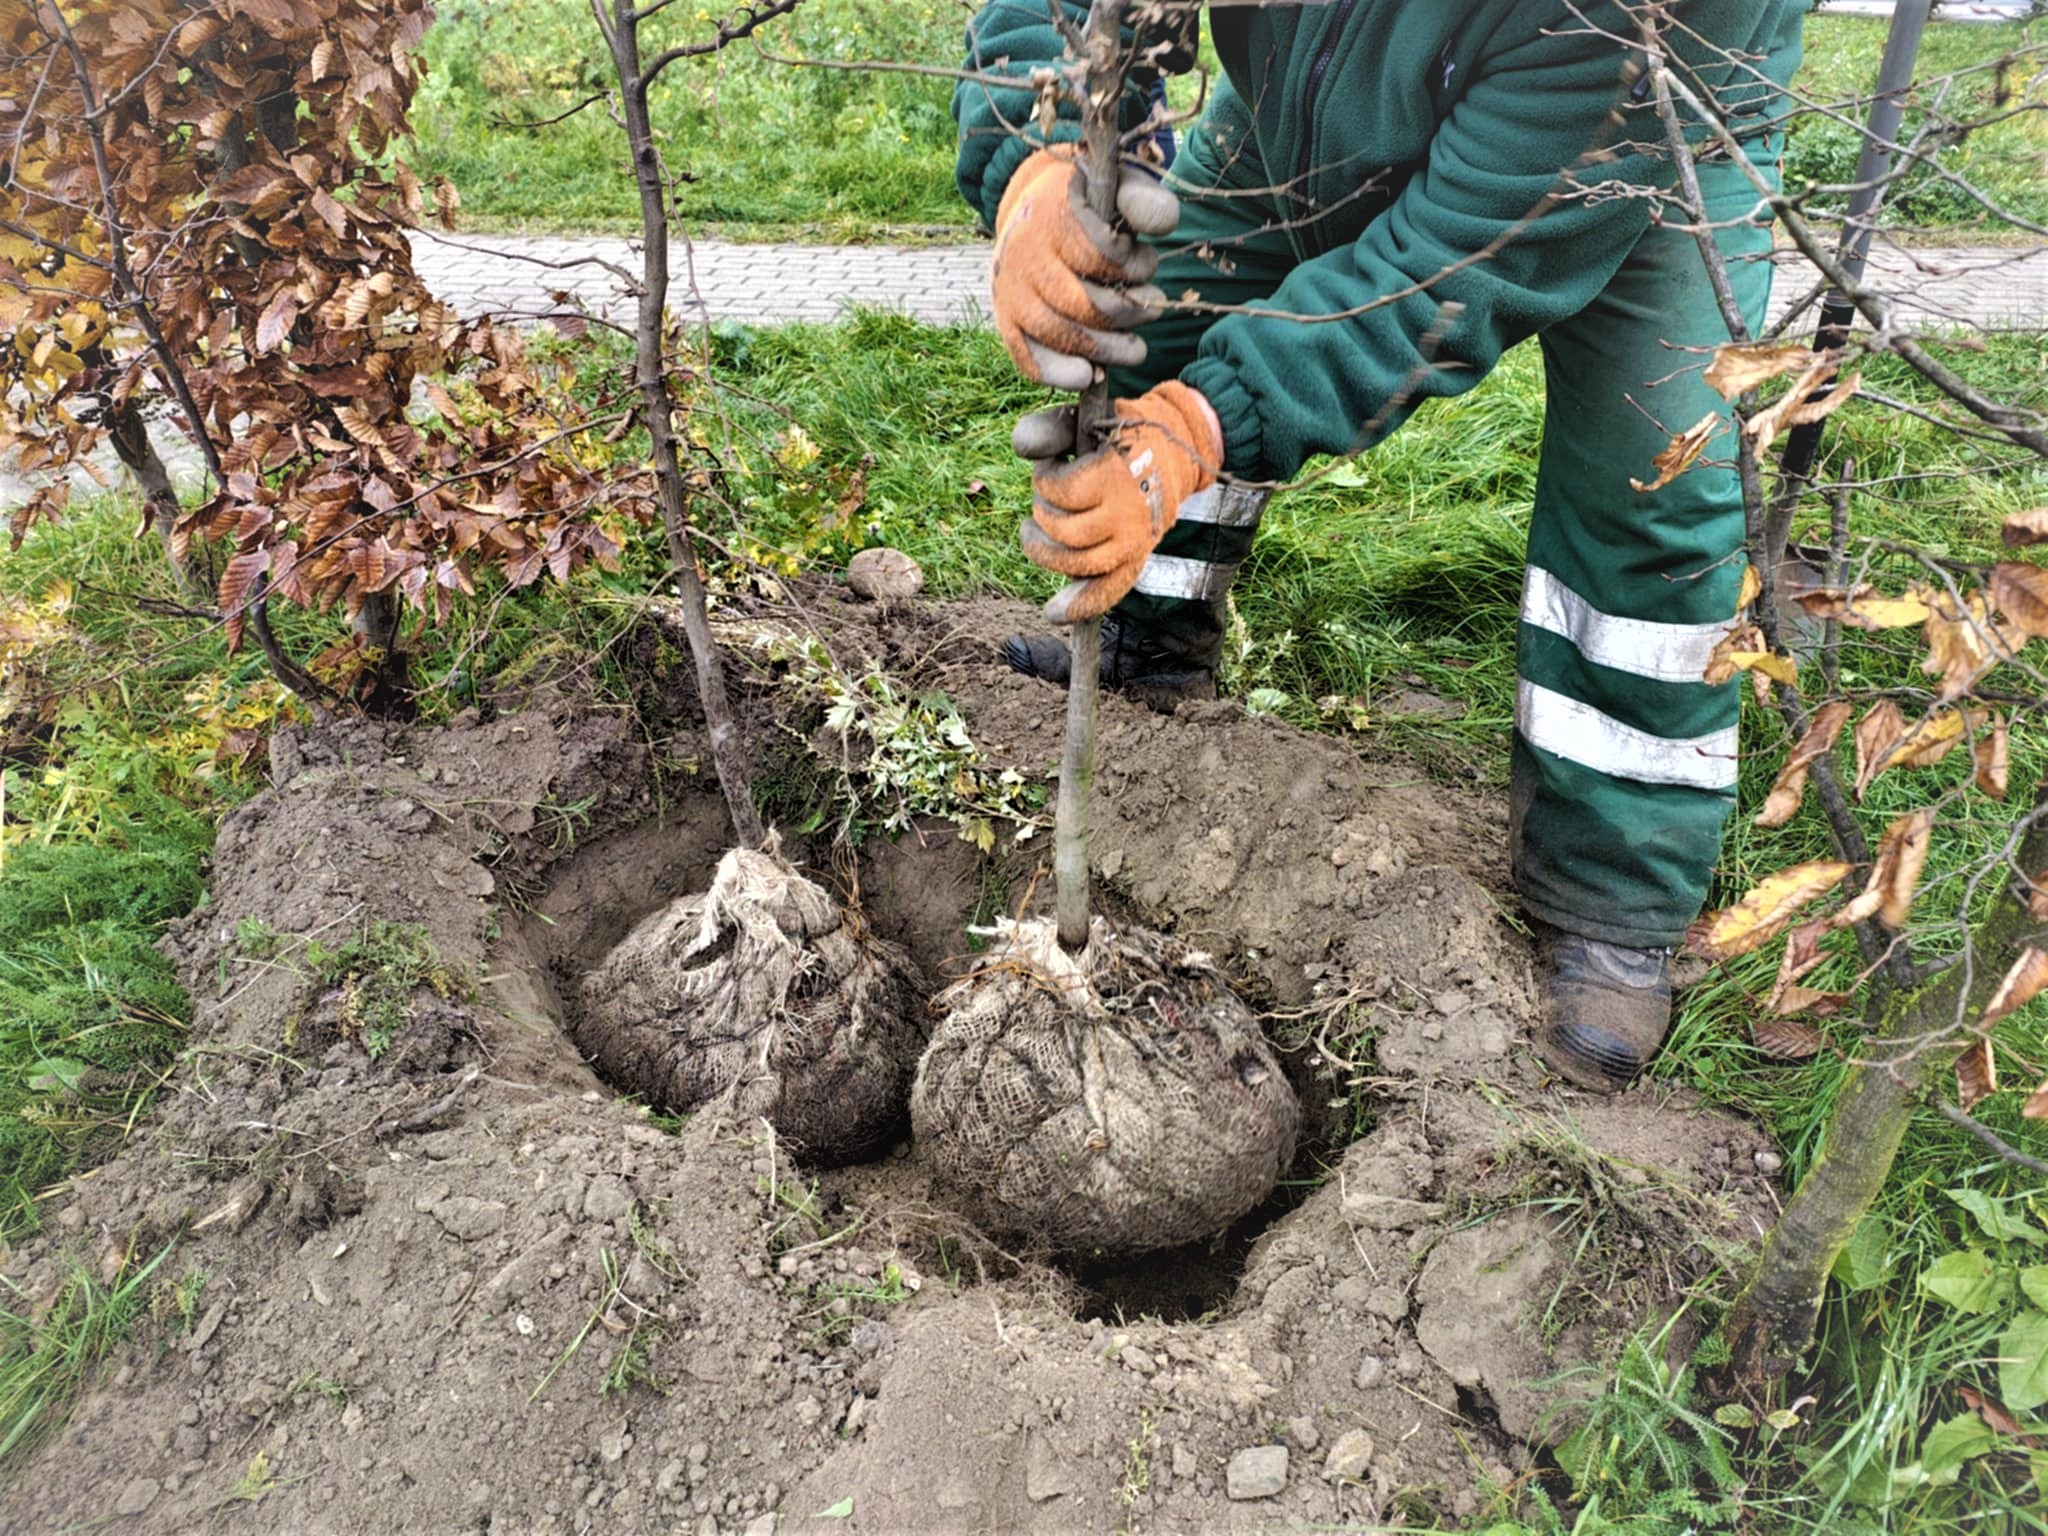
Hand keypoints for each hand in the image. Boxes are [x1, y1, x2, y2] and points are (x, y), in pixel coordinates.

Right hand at [990, 147, 1179, 391]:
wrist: (1032, 208)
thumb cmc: (1087, 202)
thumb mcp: (1114, 185)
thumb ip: (1142, 199)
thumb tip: (1164, 225)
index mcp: (1054, 216)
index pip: (1100, 255)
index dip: (1134, 266)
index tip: (1146, 262)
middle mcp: (1024, 254)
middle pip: (1081, 303)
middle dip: (1127, 314)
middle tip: (1153, 310)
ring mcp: (1011, 290)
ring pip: (1057, 334)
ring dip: (1105, 350)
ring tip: (1136, 350)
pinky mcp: (1006, 319)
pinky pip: (1027, 356)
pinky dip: (1058, 373)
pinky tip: (1088, 376)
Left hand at [1014, 381, 1221, 622]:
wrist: (1178, 451)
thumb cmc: (1122, 436)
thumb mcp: (1089, 422)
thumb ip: (1052, 429)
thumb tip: (1022, 448)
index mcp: (1116, 476)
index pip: (1063, 492)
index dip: (1045, 480)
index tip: (1050, 468)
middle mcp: (1127, 515)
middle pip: (1064, 532)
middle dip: (1043, 514)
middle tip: (1045, 499)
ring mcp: (1133, 542)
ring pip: (1077, 564)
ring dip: (1046, 552)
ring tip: (1034, 534)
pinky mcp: (1136, 558)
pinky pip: (1107, 592)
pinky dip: (1081, 605)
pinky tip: (1055, 613)